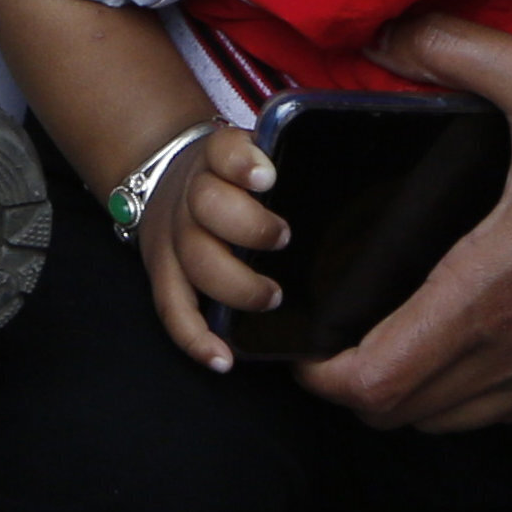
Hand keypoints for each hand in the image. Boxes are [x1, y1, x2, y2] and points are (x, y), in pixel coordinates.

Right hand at [146, 125, 284, 372]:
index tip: (268, 177)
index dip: (241, 164)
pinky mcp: (162, 272)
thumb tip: (349, 174)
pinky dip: (195, 337)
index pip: (222, 152)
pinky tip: (223, 358)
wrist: (165, 176)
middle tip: (284, 239)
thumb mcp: (251, 153)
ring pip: (193, 259)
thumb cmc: (231, 176)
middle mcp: (189, 196)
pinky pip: (172, 309)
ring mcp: (173, 236)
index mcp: (214, 159)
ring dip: (234, 284)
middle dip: (248, 228)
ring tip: (272, 297)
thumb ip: (287, 159)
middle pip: (206, 207)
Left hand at [299, 12, 511, 434]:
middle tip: (331, 338)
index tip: (299, 343)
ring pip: (463, 423)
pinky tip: (465, 350)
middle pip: (411, 413)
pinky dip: (474, 400)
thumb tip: (380, 31)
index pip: (385, 375)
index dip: (326, 374)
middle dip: (357, 388)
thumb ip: (449, 49)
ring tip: (385, 344)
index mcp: (498, 287)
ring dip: (415, 398)